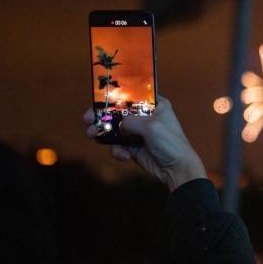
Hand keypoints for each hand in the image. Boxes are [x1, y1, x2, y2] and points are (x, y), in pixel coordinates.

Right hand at [83, 96, 206, 191]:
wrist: (176, 169)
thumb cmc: (169, 142)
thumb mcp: (151, 126)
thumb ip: (131, 121)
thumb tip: (119, 124)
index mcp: (155, 105)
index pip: (133, 95)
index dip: (116, 96)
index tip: (98, 99)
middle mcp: (145, 116)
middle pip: (119, 112)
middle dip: (102, 116)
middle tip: (87, 119)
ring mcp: (138, 132)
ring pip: (115, 129)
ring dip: (103, 133)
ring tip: (92, 135)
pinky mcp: (133, 147)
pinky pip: (118, 145)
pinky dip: (117, 150)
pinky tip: (124, 156)